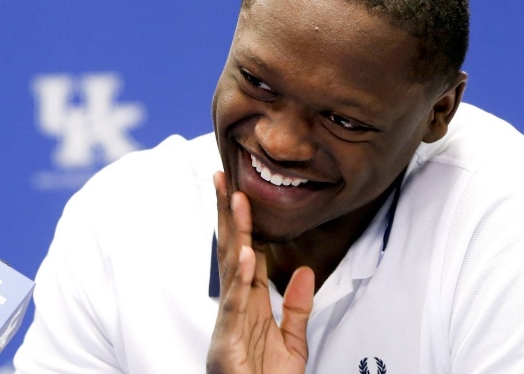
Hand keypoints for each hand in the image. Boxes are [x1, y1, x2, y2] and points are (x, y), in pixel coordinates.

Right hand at [207, 172, 314, 373]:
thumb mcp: (291, 345)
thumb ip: (294, 308)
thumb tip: (301, 271)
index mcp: (247, 306)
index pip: (243, 255)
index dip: (241, 223)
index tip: (238, 190)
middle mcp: (233, 309)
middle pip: (230, 252)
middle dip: (226, 215)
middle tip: (222, 177)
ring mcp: (228, 326)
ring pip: (230, 271)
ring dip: (234, 234)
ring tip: (235, 200)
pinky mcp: (228, 346)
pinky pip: (235, 309)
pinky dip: (239, 282)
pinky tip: (245, 256)